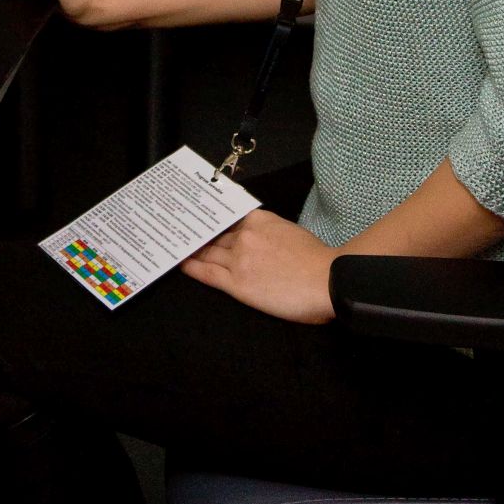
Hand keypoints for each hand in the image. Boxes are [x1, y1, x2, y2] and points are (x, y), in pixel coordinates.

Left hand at [181, 209, 336, 323]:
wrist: (327, 279)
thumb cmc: (317, 260)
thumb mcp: (290, 232)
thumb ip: (269, 232)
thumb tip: (260, 241)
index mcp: (259, 219)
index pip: (229, 220)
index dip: (214, 223)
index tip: (201, 222)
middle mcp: (245, 235)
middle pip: (216, 236)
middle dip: (200, 236)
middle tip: (181, 232)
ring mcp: (239, 258)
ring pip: (208, 253)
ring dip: (193, 250)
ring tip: (177, 247)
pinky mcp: (238, 283)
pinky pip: (208, 273)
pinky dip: (192, 267)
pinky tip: (181, 263)